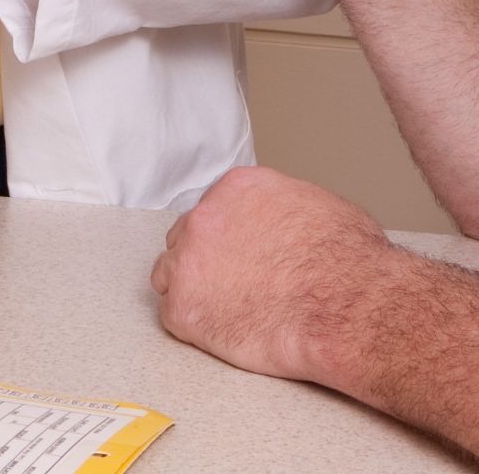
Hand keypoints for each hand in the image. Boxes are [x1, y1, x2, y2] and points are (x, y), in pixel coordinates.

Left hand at [150, 166, 391, 385]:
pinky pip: (174, 317)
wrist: (349, 307)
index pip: (213, 209)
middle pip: (186, 239)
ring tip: (227, 311)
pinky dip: (197, 328)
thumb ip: (282, 207)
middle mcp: (203, 217)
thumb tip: (284, 221)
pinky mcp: (183, 308)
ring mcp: (188, 261)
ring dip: (193, 291)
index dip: (227, 238)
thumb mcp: (318, 205)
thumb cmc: (349, 263)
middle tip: (234, 286)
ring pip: (170, 274)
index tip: (240, 256)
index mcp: (235, 188)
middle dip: (206, 261)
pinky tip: (227, 332)